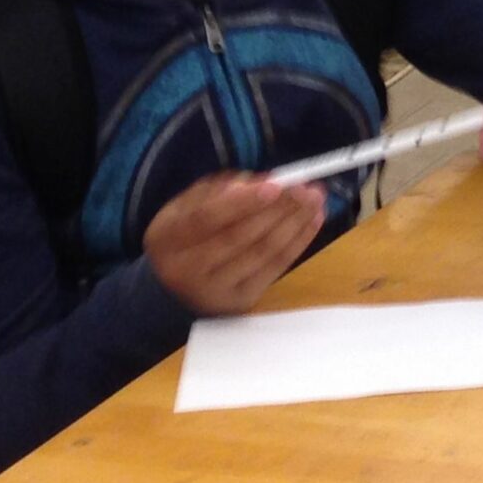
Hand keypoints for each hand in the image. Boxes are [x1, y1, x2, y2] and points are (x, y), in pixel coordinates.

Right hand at [144, 173, 325, 315]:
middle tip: (307, 189)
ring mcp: (213, 289)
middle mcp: (184, 268)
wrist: (175, 285)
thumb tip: (262, 181)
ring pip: (261, 253)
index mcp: (166, 236)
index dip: (243, 202)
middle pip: (239, 237)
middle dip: (278, 210)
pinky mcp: (239, 301)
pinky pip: (275, 269)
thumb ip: (220, 189)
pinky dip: (298, 242)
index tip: (276, 184)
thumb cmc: (186, 235)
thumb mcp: (189, 206)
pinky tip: (312, 222)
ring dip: (294, 224)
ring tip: (315, 201)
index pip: (206, 218)